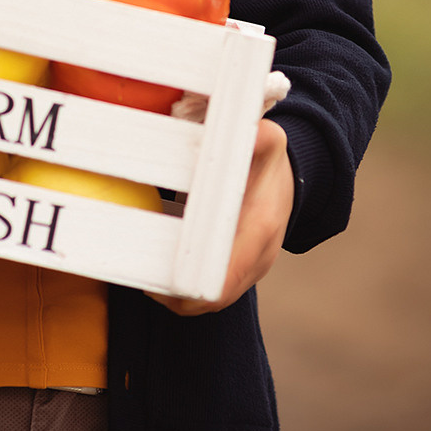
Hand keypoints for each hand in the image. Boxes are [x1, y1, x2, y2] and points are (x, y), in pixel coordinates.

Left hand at [151, 118, 293, 316]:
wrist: (289, 179)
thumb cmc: (270, 159)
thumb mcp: (269, 141)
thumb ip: (260, 137)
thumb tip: (253, 132)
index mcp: (260, 227)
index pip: (227, 274)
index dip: (193, 283)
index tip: (162, 277)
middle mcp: (257, 256)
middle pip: (215, 296)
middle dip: (177, 294)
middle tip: (142, 278)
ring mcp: (249, 268)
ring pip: (211, 299)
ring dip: (179, 294)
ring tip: (146, 277)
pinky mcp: (238, 270)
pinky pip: (211, 289)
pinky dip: (186, 286)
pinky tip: (162, 271)